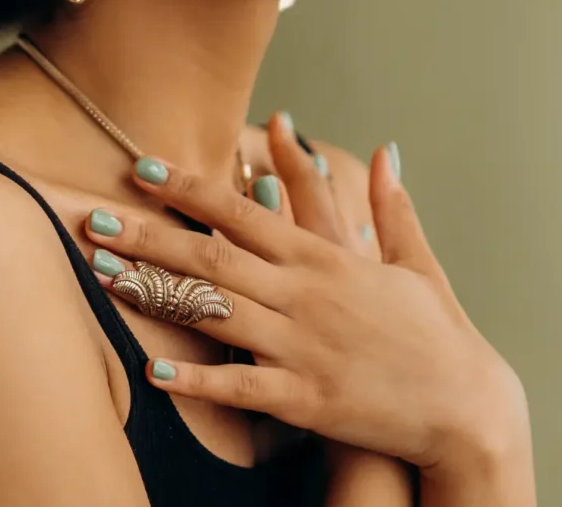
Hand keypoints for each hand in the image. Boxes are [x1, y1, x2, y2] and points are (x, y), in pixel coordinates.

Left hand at [86, 135, 531, 475]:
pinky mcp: (305, 398)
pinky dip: (197, 378)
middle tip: (96, 217)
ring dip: (156, 293)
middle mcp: (306, 294)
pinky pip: (240, 386)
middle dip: (150, 234)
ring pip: (215, 311)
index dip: (191, 188)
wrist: (465, 409)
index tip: (145, 168)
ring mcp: (303, 345)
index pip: (245, 210)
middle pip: (214, 255)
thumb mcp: (415, 262)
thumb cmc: (438, 333)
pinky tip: (155, 369)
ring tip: (106, 275)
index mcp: (327, 256)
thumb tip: (388, 151)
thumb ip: (393, 206)